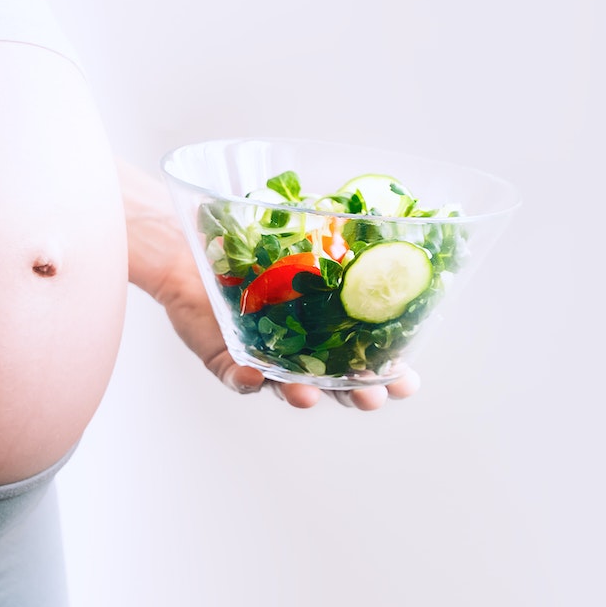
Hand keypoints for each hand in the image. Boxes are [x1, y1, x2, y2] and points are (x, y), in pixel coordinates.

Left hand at [118, 158, 418, 411]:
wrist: (195, 246)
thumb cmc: (256, 242)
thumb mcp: (303, 234)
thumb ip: (340, 230)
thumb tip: (385, 209)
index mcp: (331, 327)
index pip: (369, 359)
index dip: (391, 375)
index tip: (410, 382)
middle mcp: (302, 350)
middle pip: (336, 386)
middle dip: (357, 395)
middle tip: (372, 397)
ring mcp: (264, 358)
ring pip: (287, 389)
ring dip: (301, 395)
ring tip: (309, 395)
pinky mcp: (227, 359)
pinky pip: (236, 377)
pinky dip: (244, 379)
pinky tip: (252, 376)